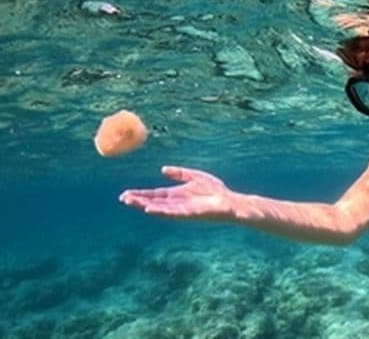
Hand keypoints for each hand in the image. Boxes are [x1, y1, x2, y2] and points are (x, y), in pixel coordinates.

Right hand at [120, 166, 235, 220]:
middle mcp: (177, 203)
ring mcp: (183, 209)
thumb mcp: (195, 176)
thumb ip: (180, 173)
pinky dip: (161, 211)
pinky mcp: (190, 214)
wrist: (231, 201)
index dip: (140, 194)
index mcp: (177, 194)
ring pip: (160, 208)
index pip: (155, 195)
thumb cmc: (216, 191)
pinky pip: (173, 213)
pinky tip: (150, 209)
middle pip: (154, 201)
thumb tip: (163, 169)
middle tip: (123, 198)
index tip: (125, 194)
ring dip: (145, 206)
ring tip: (131, 203)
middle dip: (138, 200)